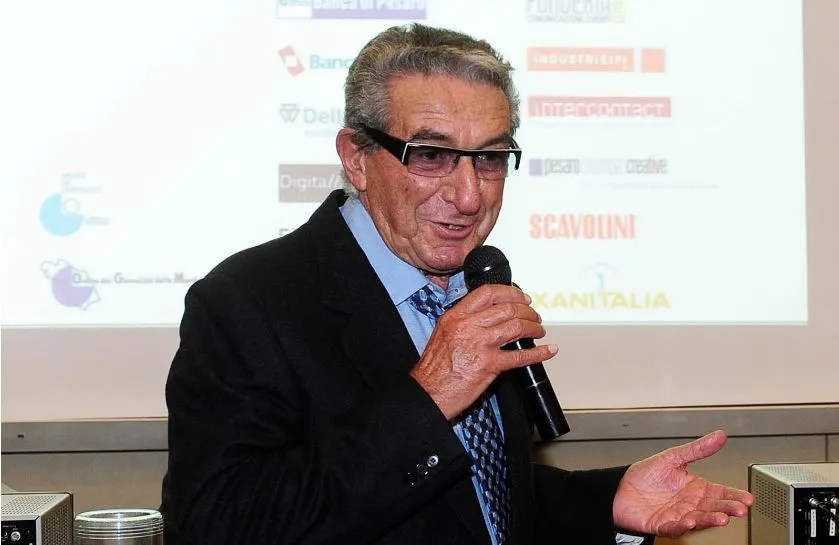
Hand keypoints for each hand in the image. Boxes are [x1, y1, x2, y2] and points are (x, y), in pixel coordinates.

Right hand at [410, 284, 557, 419]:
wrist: (428, 393)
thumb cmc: (434, 369)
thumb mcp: (443, 333)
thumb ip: (464, 322)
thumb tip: (487, 316)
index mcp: (455, 316)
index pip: (488, 293)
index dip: (511, 292)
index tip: (522, 297)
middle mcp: (468, 326)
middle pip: (507, 308)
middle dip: (527, 311)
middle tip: (534, 316)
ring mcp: (480, 345)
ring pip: (517, 327)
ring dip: (533, 327)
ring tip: (539, 330)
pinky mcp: (489, 366)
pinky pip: (521, 356)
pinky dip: (539, 353)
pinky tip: (547, 351)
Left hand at [612, 430, 754, 537]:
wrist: (619, 488)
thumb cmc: (645, 475)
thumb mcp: (673, 457)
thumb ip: (698, 449)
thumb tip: (720, 435)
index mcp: (695, 488)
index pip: (720, 492)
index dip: (734, 495)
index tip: (748, 498)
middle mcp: (690, 504)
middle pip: (713, 507)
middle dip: (727, 509)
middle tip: (740, 509)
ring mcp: (678, 515)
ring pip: (699, 519)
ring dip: (710, 519)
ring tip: (721, 518)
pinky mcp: (662, 524)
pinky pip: (675, 526)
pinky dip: (683, 525)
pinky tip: (691, 521)